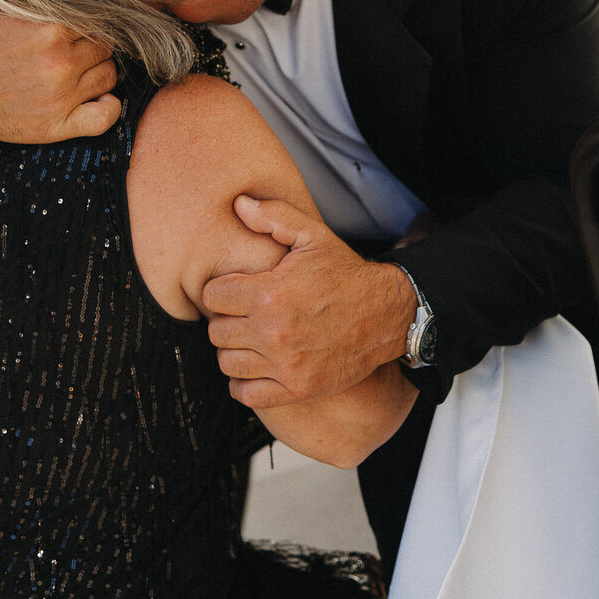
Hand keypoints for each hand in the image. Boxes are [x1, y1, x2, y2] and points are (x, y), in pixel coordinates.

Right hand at [0, 13, 120, 142]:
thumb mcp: (7, 8)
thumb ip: (47, 2)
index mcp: (51, 28)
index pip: (96, 19)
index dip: (88, 23)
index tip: (79, 28)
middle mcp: (61, 62)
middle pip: (104, 46)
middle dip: (92, 45)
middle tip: (73, 49)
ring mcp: (61, 96)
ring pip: (109, 75)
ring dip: (99, 71)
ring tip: (78, 71)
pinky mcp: (56, 125)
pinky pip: (105, 117)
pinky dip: (110, 107)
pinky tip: (99, 98)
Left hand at [204, 194, 418, 408]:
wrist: (386, 315)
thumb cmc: (346, 275)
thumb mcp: (313, 236)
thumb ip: (273, 217)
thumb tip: (239, 204)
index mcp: (270, 294)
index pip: (211, 296)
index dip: (221, 290)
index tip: (236, 290)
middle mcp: (273, 332)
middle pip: (217, 331)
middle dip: (227, 319)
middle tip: (246, 313)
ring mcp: (285, 365)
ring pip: (227, 362)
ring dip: (235, 350)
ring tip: (252, 337)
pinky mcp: (296, 389)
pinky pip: (246, 394)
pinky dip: (245, 383)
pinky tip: (257, 365)